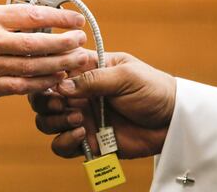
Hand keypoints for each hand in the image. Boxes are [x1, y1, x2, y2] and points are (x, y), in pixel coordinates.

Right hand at [0, 4, 87, 104]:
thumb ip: (1, 17)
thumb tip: (31, 17)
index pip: (31, 15)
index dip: (58, 18)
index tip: (75, 20)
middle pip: (37, 43)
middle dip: (65, 43)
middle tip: (82, 41)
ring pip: (33, 67)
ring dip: (59, 64)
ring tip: (78, 60)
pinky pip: (20, 86)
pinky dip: (41, 84)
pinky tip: (56, 79)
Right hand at [29, 50, 175, 158]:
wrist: (174, 122)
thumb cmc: (154, 89)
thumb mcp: (126, 75)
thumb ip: (93, 79)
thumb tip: (61, 85)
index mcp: (84, 71)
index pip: (51, 70)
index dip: (43, 76)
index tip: (51, 82)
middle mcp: (77, 94)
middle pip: (41, 98)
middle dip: (44, 102)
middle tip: (61, 105)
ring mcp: (81, 118)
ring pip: (46, 123)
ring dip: (55, 122)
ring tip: (79, 119)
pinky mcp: (88, 141)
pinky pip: (62, 146)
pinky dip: (65, 142)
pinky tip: (82, 135)